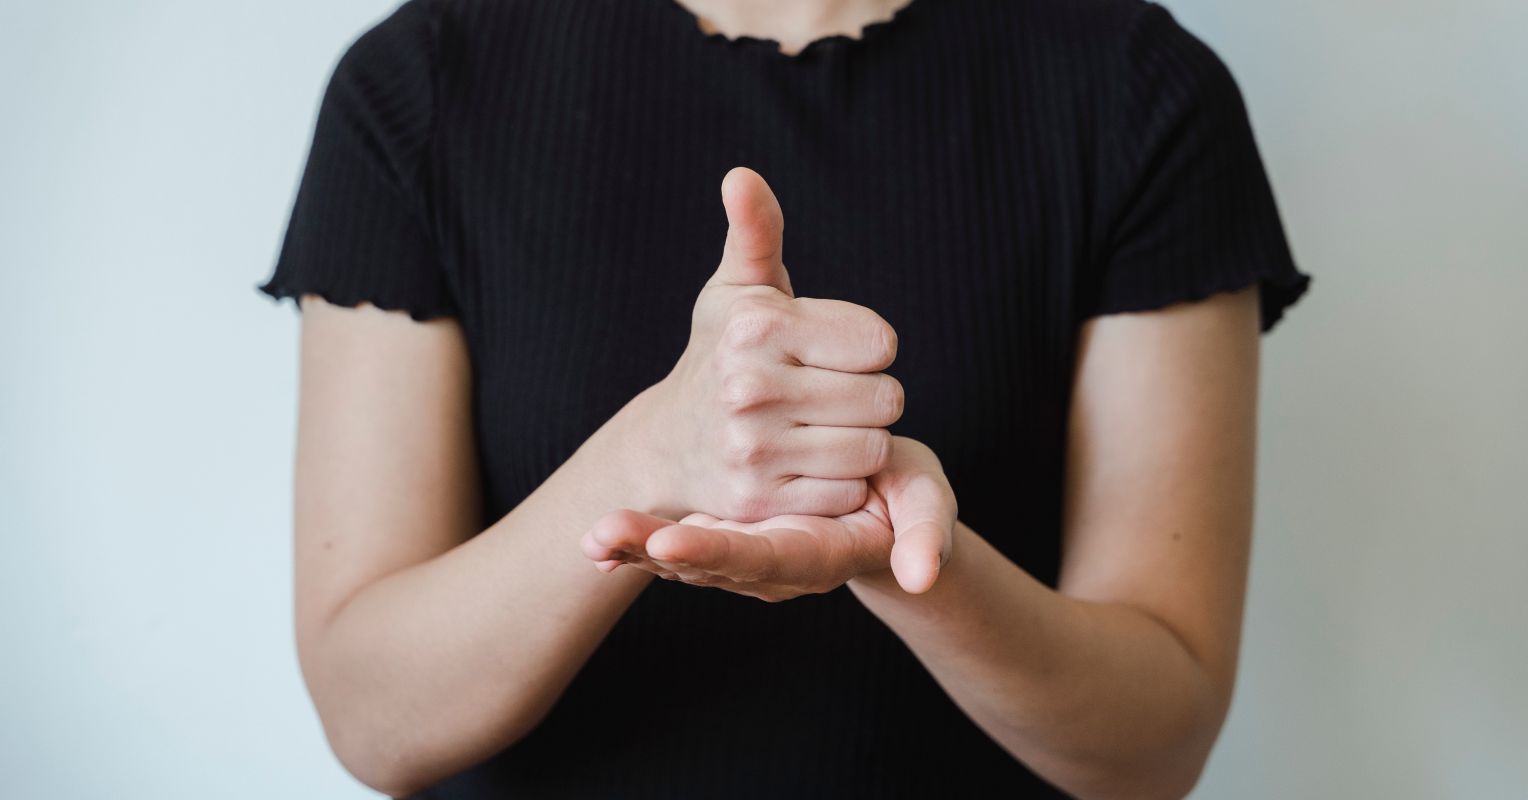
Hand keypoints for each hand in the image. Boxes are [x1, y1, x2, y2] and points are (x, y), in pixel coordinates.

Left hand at [581, 436, 955, 597]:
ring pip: (683, 562)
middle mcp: (773, 567)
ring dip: (636, 549)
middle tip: (604, 535)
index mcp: (818, 555)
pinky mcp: (723, 542)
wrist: (879, 505)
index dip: (722, 552)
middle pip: (709, 565)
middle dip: (655, 552)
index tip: (676, 543)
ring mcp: (744, 558)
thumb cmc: (906, 501)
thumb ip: (926, 536)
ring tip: (592, 537)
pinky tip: (593, 542)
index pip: (765, 557)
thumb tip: (921, 573)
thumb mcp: (927, 508)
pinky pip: (676, 548)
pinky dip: (636, 547)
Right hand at [633, 167, 904, 522]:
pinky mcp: (762, 502)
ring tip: (818, 428)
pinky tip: (806, 465)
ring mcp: (755, 449)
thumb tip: (742, 175)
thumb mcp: (737, 290)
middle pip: (887, 397)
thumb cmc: (721, 355)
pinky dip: (840, 483)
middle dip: (868, 396)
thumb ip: (756, 231)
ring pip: (874, 446)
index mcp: (758, 327)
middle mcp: (751, 387)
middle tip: (825, 395)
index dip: (866, 347)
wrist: (668, 445)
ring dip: (859, 440)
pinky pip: (850, 492)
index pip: (882, 341)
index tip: (828, 352)